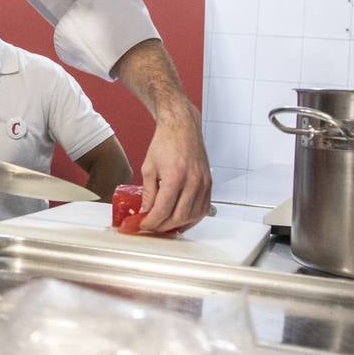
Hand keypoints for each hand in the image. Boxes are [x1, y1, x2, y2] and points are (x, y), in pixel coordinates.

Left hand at [137, 100, 212, 232]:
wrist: (182, 128)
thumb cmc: (165, 143)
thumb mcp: (148, 168)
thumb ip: (148, 192)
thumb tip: (146, 211)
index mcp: (175, 177)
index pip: (163, 210)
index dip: (152, 222)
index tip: (143, 224)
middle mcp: (193, 181)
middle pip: (179, 217)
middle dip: (163, 226)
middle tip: (152, 226)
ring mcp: (203, 183)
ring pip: (192, 216)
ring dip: (178, 224)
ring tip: (164, 225)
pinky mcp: (209, 183)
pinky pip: (203, 208)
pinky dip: (192, 218)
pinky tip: (181, 219)